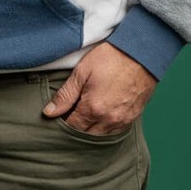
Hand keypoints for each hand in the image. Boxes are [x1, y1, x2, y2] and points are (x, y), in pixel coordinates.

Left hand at [41, 43, 156, 135]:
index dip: (63, 122)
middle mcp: (109, 120)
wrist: (141, 53)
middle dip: (76, 128)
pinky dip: (106, 127)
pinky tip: (100, 116)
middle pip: (86, 135)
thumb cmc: (110, 58)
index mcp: (93, 109)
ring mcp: (123, 120)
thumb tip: (49, 113)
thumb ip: (65, 95)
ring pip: (102, 136)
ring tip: (85, 115)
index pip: (72, 127)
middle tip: (71, 114)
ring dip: (91, 129)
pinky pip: (116, 131)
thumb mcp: (82, 72)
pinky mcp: (133, 117)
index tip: (59, 114)